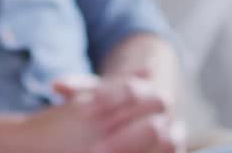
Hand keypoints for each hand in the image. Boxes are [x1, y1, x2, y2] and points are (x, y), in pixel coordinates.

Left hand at [54, 75, 186, 152]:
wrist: (137, 111)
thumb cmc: (108, 102)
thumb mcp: (95, 94)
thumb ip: (78, 89)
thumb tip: (56, 85)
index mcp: (144, 89)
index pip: (131, 89)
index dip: (109, 98)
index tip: (84, 110)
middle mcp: (164, 110)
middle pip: (152, 121)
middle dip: (123, 140)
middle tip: (94, 150)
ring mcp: (174, 132)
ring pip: (168, 142)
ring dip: (137, 150)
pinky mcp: (175, 148)